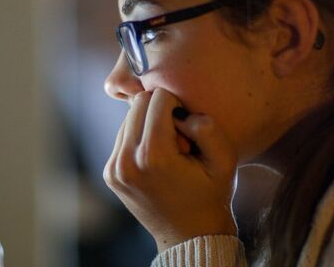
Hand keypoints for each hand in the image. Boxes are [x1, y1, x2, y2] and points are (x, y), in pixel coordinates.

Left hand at [103, 88, 238, 252]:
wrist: (190, 235)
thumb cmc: (211, 195)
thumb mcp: (224, 161)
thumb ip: (207, 127)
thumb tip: (180, 112)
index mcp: (153, 156)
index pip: (158, 97)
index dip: (178, 106)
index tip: (188, 131)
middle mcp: (126, 161)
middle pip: (138, 102)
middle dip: (160, 111)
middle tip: (178, 138)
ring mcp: (114, 168)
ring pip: (128, 117)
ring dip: (148, 124)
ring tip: (168, 151)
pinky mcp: (110, 173)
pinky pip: (123, 136)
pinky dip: (139, 138)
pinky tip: (156, 159)